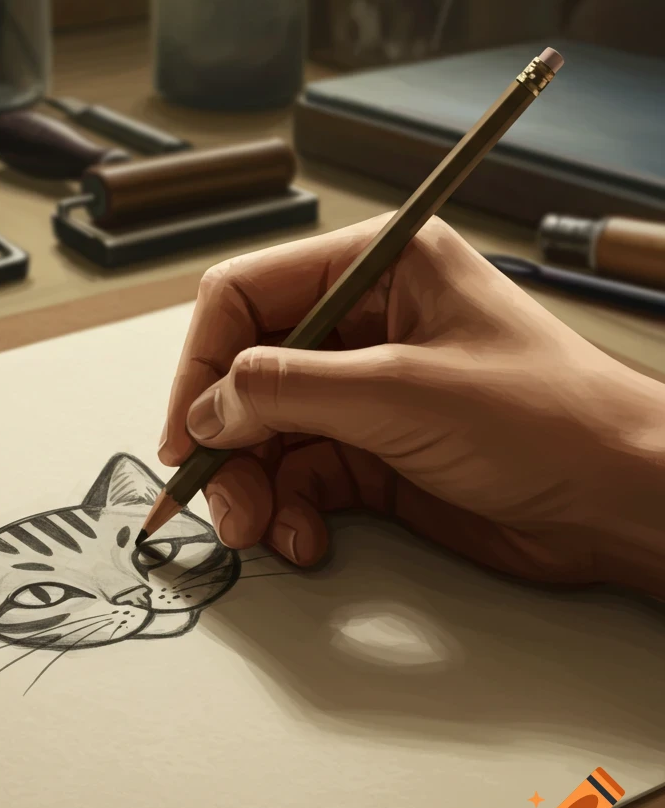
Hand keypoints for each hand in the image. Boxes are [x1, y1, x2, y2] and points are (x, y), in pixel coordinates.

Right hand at [159, 215, 664, 592]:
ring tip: (258, 529)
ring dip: (250, 485)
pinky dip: (288, 511)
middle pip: (247, 373)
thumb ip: (291, 391)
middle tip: (219, 498)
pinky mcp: (372, 451)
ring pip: (266, 433)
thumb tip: (208, 408)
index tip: (185, 431)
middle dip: (226, 440)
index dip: (202, 363)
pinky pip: (299, 476)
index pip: (246, 296)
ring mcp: (364, 392)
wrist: (620, 503)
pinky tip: (304, 539)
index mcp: (373, 268)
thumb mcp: (404, 392)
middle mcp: (360, 324)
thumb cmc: (548, 419)